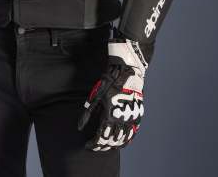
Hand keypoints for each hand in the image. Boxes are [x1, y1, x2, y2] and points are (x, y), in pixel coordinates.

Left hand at [77, 30, 149, 150]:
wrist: (127, 71)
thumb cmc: (109, 82)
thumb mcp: (95, 96)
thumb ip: (88, 114)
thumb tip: (79, 127)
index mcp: (110, 115)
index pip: (101, 138)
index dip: (93, 144)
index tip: (87, 145)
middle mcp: (122, 120)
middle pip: (112, 141)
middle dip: (102, 146)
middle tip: (95, 146)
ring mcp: (132, 118)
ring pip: (123, 140)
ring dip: (113, 144)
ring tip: (105, 145)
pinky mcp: (138, 115)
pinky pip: (132, 133)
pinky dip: (125, 140)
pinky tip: (119, 141)